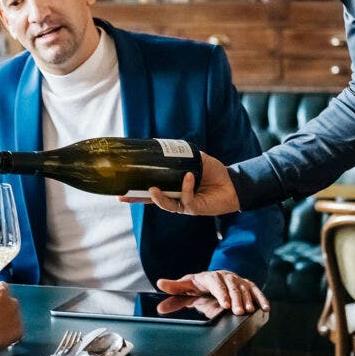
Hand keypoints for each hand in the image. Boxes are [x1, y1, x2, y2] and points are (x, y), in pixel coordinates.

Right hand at [0, 283, 22, 348]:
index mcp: (1, 293)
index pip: (2, 286)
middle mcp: (12, 302)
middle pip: (10, 301)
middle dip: (3, 306)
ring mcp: (17, 316)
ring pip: (13, 315)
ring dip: (7, 319)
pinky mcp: (19, 329)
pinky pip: (14, 328)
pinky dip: (9, 331)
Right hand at [119, 152, 240, 216]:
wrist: (233, 184)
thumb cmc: (215, 173)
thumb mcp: (198, 159)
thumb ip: (185, 155)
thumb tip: (167, 147)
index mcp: (172, 188)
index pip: (150, 191)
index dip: (135, 193)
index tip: (120, 192)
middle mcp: (176, 198)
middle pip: (152, 201)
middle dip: (138, 200)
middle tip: (124, 197)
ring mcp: (184, 204)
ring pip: (166, 204)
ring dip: (158, 198)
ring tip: (151, 189)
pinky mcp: (195, 208)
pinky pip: (187, 199)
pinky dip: (187, 187)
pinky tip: (189, 177)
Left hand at [156, 270, 269, 314]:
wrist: (212, 279)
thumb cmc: (197, 285)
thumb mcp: (185, 286)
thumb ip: (174, 290)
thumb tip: (159, 288)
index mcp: (209, 277)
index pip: (216, 283)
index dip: (221, 293)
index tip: (224, 304)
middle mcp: (225, 277)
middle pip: (232, 287)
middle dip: (236, 299)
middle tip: (238, 311)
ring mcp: (237, 280)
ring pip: (244, 289)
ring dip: (248, 300)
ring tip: (249, 311)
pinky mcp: (247, 285)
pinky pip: (256, 290)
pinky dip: (261, 298)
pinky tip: (265, 308)